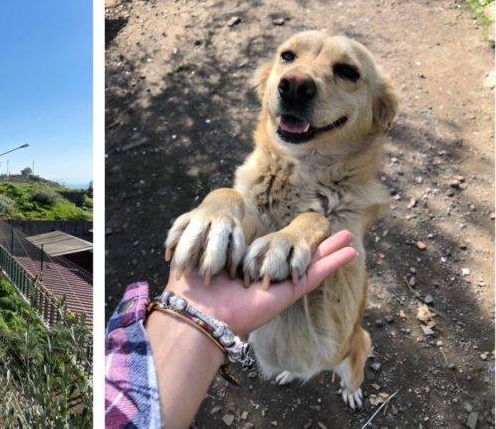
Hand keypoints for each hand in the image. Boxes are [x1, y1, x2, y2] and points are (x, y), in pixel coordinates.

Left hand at [161, 229, 356, 336]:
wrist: (197, 312)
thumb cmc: (192, 288)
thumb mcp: (198, 256)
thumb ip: (205, 245)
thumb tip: (204, 229)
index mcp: (245, 268)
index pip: (270, 251)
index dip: (286, 242)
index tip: (299, 230)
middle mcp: (264, 277)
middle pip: (295, 257)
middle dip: (314, 246)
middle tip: (334, 233)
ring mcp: (278, 285)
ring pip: (310, 265)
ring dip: (330, 252)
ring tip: (350, 240)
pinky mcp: (286, 293)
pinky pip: (312, 276)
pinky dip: (331, 264)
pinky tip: (348, 253)